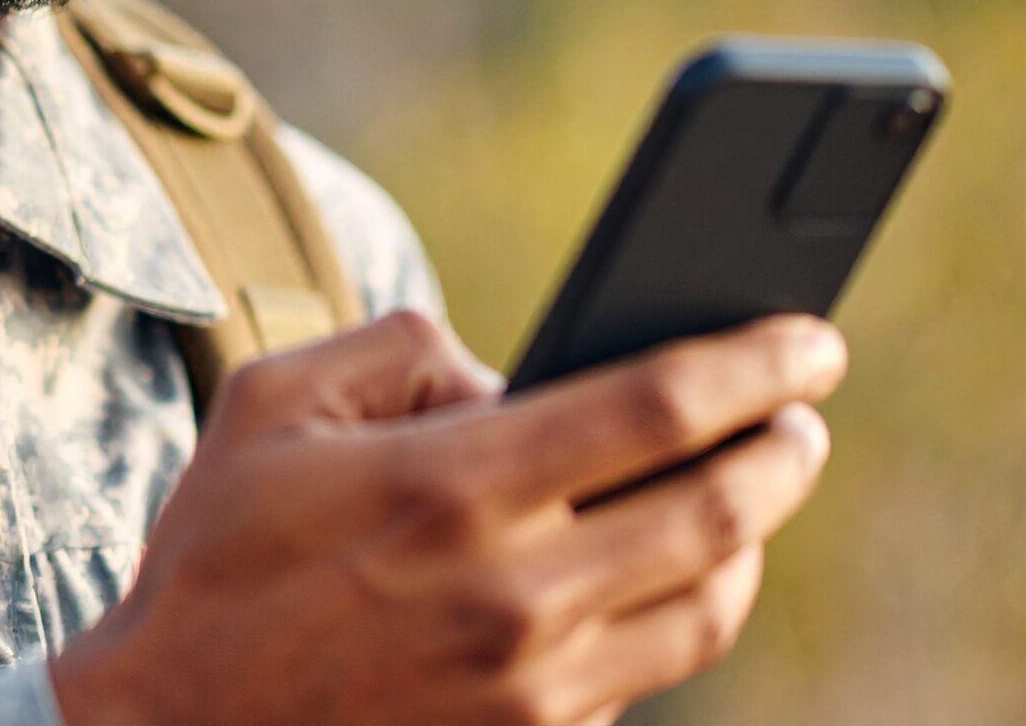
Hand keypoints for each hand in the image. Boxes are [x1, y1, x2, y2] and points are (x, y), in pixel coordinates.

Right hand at [51, 310, 843, 725]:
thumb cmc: (219, 552)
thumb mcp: (274, 399)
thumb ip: (397, 346)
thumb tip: (499, 376)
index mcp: (454, 483)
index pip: (655, 408)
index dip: (752, 365)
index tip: (806, 339)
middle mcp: (515, 590)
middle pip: (716, 512)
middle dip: (785, 448)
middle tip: (805, 407)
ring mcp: (534, 687)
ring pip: (710, 607)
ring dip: (754, 535)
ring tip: (756, 483)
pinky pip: (651, 674)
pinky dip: (686, 608)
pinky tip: (669, 567)